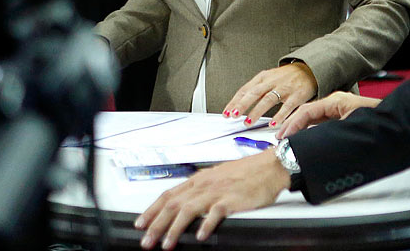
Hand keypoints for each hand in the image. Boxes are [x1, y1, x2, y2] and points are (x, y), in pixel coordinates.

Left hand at [135, 152, 287, 248]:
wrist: (269, 167)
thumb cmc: (245, 173)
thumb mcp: (217, 178)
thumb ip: (200, 191)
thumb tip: (183, 205)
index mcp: (198, 180)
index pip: (168, 195)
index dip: (151, 210)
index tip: (140, 224)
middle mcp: (203, 185)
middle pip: (173, 205)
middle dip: (156, 224)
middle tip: (146, 241)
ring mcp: (217, 192)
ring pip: (188, 210)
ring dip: (174, 228)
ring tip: (166, 244)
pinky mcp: (231, 199)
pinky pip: (215, 213)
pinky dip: (206, 225)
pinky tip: (199, 236)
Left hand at [222, 61, 316, 124]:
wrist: (307, 70)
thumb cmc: (285, 77)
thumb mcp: (268, 79)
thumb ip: (255, 91)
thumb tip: (238, 105)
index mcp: (262, 78)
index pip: (245, 89)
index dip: (235, 101)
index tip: (226, 113)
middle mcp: (272, 82)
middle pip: (254, 93)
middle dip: (242, 104)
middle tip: (234, 115)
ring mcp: (284, 88)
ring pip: (268, 99)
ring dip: (257, 111)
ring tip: (248, 122)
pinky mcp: (297, 95)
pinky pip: (287, 106)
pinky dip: (279, 116)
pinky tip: (273, 124)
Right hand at [275, 91, 378, 139]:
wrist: (396, 123)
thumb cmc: (377, 121)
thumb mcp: (350, 126)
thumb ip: (328, 130)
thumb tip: (310, 138)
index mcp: (336, 101)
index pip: (307, 110)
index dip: (293, 123)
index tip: (284, 135)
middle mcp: (336, 103)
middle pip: (308, 113)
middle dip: (292, 125)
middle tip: (280, 138)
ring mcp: (339, 110)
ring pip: (313, 118)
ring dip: (300, 128)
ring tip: (288, 139)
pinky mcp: (343, 118)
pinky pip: (321, 122)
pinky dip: (309, 129)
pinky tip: (304, 137)